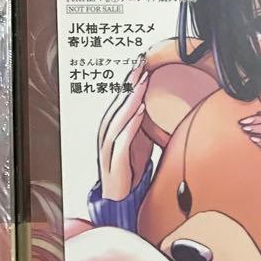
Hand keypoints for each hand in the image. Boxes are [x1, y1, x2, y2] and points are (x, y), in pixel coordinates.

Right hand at [97, 57, 149, 199]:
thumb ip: (142, 123)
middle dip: (129, 84)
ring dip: (130, 100)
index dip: (129, 81)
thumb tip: (153, 105)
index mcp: (112, 127)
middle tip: (140, 65)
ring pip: (118, 119)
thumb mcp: (138, 141)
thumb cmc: (128, 168)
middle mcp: (107, 134)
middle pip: (118, 104)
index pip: (120, 99)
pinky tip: (140, 113)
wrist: (118, 198)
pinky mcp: (114, 163)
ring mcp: (108, 148)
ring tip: (142, 83)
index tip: (141, 62)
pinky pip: (122, 140)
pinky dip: (131, 125)